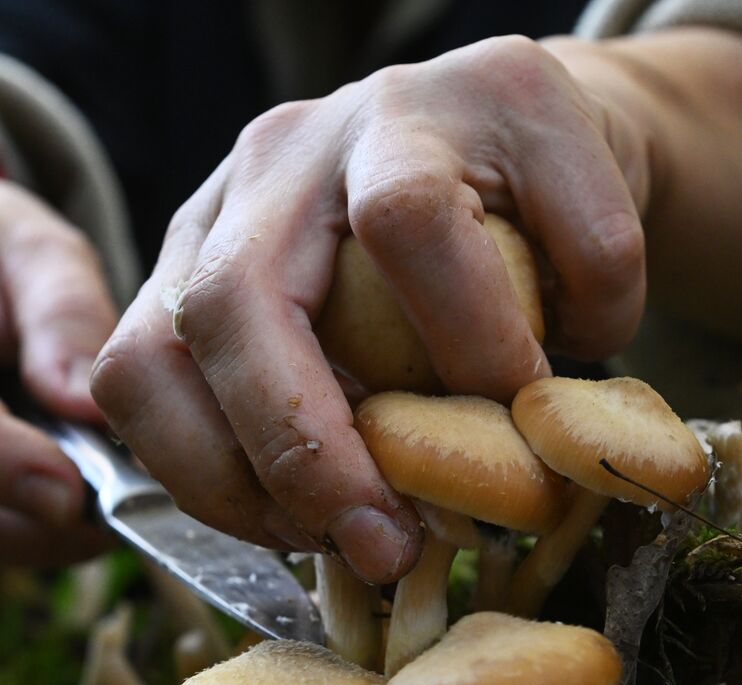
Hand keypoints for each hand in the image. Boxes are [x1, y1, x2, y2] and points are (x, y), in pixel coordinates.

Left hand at [92, 31, 741, 582]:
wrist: (546, 156)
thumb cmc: (439, 288)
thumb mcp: (355, 354)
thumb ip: (322, 427)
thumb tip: (348, 548)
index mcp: (213, 244)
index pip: (145, 365)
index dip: (209, 478)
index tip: (298, 548)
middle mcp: (274, 164)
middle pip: (231, 303)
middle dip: (305, 451)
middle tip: (387, 545)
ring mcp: (386, 106)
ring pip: (404, 223)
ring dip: (472, 360)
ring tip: (523, 425)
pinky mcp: (509, 80)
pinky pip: (561, 222)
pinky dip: (596, 307)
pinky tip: (595, 334)